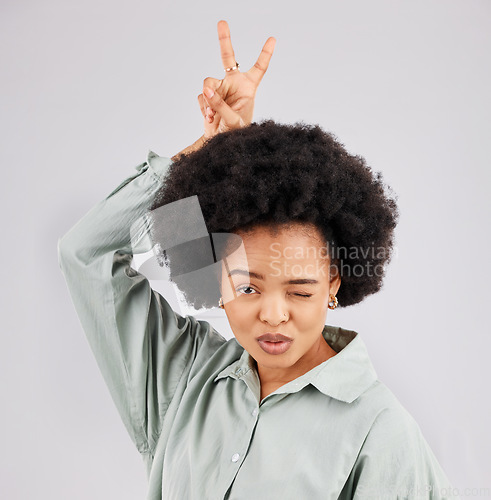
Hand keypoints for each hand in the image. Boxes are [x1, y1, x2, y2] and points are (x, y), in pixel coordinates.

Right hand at [198, 20, 275, 138]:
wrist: (221, 143)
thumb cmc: (235, 134)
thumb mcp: (232, 120)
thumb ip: (220, 104)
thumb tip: (206, 88)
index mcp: (248, 88)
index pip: (259, 68)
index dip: (265, 54)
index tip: (273, 39)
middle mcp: (234, 84)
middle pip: (228, 58)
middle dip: (224, 40)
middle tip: (222, 22)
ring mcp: (220, 89)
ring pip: (208, 83)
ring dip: (208, 99)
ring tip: (212, 115)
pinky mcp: (209, 96)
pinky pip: (202, 96)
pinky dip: (204, 107)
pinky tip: (209, 117)